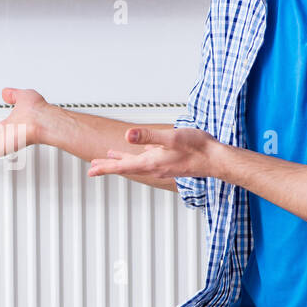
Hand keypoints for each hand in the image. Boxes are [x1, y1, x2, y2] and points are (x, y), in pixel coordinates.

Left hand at [87, 126, 218, 180]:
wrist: (216, 159)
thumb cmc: (197, 148)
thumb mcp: (171, 137)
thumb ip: (149, 136)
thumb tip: (128, 135)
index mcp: (151, 162)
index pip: (122, 167)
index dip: (105, 168)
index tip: (91, 171)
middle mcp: (154, 167)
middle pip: (125, 167)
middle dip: (108, 166)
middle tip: (92, 167)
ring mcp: (161, 166)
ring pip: (135, 164)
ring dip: (120, 162)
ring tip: (109, 158)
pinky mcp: (168, 163)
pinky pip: (147, 160)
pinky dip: (136, 157)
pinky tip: (138, 152)